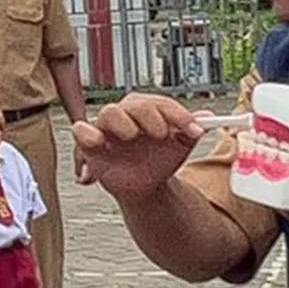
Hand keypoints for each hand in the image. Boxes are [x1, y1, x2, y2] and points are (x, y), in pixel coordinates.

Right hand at [71, 93, 204, 200]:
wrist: (144, 184)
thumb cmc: (158, 160)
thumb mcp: (179, 146)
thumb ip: (191, 131)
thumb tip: (207, 118)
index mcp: (149, 110)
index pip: (161, 103)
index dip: (178, 114)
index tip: (192, 128)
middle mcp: (127, 115)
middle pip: (135, 103)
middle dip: (151, 117)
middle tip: (162, 134)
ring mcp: (108, 128)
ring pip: (109, 112)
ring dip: (123, 124)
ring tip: (131, 137)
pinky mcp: (90, 143)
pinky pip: (81, 131)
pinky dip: (87, 135)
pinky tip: (100, 144)